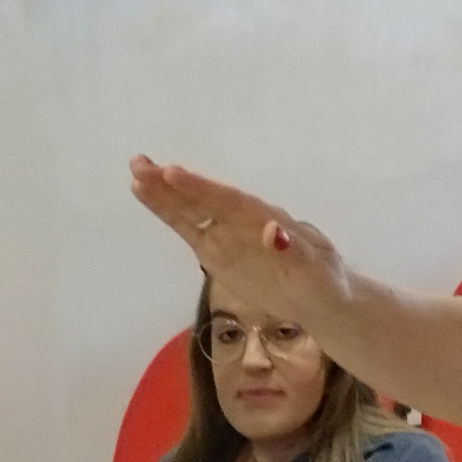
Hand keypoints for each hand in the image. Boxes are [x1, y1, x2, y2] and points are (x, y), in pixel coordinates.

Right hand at [132, 160, 354, 327]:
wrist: (323, 298)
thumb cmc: (325, 281)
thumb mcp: (316, 270)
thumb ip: (295, 252)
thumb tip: (274, 230)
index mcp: (268, 219)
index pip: (231, 202)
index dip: (202, 188)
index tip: (172, 173)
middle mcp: (244, 222)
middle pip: (205, 199)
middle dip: (173, 184)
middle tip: (139, 163)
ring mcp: (228, 236)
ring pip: (191, 211)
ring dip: (163, 194)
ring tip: (135, 173)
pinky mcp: (217, 253)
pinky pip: (189, 230)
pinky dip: (169, 215)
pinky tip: (148, 197)